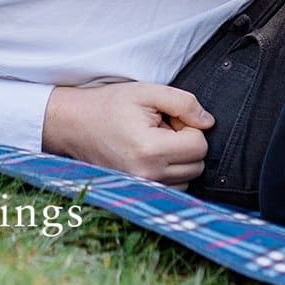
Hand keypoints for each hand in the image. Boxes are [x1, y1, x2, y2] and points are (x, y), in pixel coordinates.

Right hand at [42, 82, 213, 184]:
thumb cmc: (110, 104)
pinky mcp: (139, 193)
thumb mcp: (147, 91)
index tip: (168, 116)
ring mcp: (143, 188)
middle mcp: (148, 176)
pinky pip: (174, 188)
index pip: (199, 145)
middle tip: (161, 125)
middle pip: (197, 164)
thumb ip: (183, 102)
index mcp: (150, 150)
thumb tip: (209, 122)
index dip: (189, 125)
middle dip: (186, 142)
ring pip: (189, 179)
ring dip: (179, 158)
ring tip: (154, 139)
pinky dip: (171, 171)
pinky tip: (152, 153)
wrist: (75, 124)